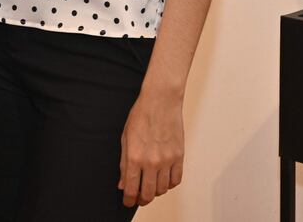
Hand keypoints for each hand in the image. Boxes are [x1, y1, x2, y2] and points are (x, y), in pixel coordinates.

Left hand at [118, 85, 183, 206]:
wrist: (161, 100)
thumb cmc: (141, 115)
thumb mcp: (126, 137)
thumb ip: (124, 163)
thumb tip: (123, 184)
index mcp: (135, 157)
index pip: (131, 189)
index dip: (128, 200)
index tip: (128, 201)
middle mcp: (151, 162)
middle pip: (148, 194)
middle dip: (142, 199)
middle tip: (139, 197)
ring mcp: (167, 160)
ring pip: (163, 189)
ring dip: (156, 191)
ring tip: (151, 184)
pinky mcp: (179, 156)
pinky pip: (176, 180)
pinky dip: (170, 184)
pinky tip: (164, 178)